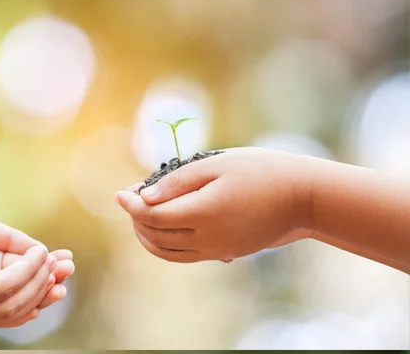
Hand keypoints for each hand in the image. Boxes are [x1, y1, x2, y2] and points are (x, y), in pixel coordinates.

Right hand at [0, 203, 73, 332]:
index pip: (2, 290)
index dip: (30, 271)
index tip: (46, 250)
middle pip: (7, 307)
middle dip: (40, 285)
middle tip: (66, 264)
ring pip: (2, 316)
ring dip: (34, 298)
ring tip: (61, 281)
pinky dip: (16, 308)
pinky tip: (37, 300)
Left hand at [115, 147, 312, 262]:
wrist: (302, 197)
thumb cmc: (260, 171)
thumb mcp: (216, 165)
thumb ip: (177, 182)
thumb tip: (144, 197)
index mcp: (203, 213)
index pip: (152, 216)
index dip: (131, 205)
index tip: (120, 192)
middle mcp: (207, 238)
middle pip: (156, 236)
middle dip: (136, 219)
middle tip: (129, 199)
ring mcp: (217, 250)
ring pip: (168, 253)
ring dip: (147, 237)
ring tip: (140, 216)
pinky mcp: (226, 253)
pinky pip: (186, 256)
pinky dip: (166, 246)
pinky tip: (164, 229)